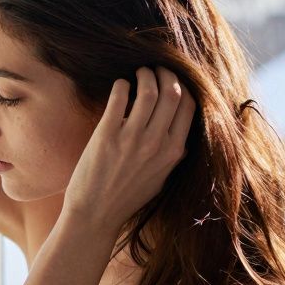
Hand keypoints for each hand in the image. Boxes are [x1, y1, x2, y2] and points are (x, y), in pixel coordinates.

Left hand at [64, 66, 195, 232]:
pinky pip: (120, 96)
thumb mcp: (161, 179)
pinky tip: (120, 85)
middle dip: (165, 74)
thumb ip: (173, 158)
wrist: (95, 214)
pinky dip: (122, 84)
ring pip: (149, 90)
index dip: (183, 85)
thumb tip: (183, 140)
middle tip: (154, 70)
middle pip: (172, 93)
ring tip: (139, 73)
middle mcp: (156, 144)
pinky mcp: (107, 135)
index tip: (172, 80)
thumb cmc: (127, 197)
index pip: (189, 106)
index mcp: (173, 152)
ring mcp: (132, 139)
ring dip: (145, 75)